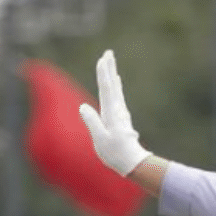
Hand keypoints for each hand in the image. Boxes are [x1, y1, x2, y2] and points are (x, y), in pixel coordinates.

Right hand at [79, 50, 150, 175]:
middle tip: (109, 52)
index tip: (102, 59)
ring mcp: (121, 114)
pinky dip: (116, 88)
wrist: (133, 163)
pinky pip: (118, 98)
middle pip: (112, 85)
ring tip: (111, 63)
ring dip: (112, 75)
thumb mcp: (100, 139)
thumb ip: (92, 122)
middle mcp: (117, 111)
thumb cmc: (115, 154)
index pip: (106, 90)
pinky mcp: (121, 118)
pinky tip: (116, 84)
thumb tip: (83, 106)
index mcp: (111, 114)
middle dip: (109, 68)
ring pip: (116, 90)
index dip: (103, 74)